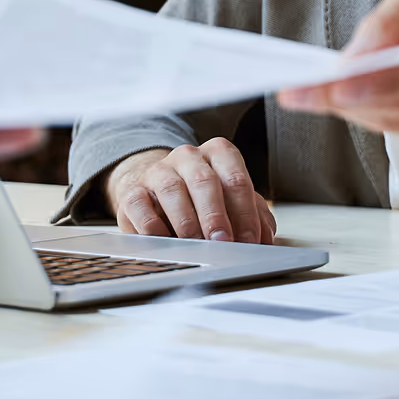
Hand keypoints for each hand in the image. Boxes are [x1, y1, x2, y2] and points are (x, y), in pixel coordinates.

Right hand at [105, 140, 275, 244]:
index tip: (249, 240)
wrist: (156, 192)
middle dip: (216, 215)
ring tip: (196, 245)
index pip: (235, 178)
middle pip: (205, 181)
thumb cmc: (201, 199)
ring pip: (173, 190)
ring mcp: (158, 171)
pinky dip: (152, 225)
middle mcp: (188, 156)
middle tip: (223, 242)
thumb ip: (252, 215)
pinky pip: (140, 205)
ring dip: (187, 222)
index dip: (244, 212)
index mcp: (218, 153)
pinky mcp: (133, 191)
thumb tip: (265, 239)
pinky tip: (164, 241)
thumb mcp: (231, 202)